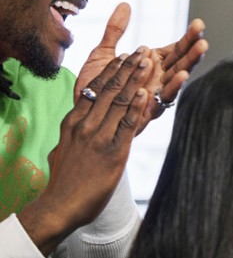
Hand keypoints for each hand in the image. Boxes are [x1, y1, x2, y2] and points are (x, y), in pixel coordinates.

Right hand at [18, 50, 151, 254]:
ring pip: (119, 102)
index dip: (110, 70)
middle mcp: (84, 125)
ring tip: (148, 62)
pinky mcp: (112, 153)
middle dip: (127, 68)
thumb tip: (76, 130)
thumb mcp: (64, 149)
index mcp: (73, 122)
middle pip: (108, 90)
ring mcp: (98, 138)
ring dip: (136, 80)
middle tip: (141, 51)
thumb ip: (74, 135)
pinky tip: (147, 93)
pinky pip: (127, 125)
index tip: (122, 54)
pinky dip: (138, 108)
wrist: (59, 206)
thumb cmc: (65, 181)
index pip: (93, 89)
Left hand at [75, 3, 207, 132]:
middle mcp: (158, 78)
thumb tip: (125, 4)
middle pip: (182, 61)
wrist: (84, 114)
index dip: (189, 37)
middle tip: (204, 36)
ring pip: (178, 78)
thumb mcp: (104, 53)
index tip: (199, 24)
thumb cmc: (96, 86)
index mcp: (152, 63)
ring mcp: (155, 93)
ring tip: (200, 51)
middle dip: (194, 49)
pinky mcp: (149, 108)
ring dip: (190, 64)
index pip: (176, 48)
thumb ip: (114, 30)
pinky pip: (165, 98)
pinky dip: (173, 86)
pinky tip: (180, 75)